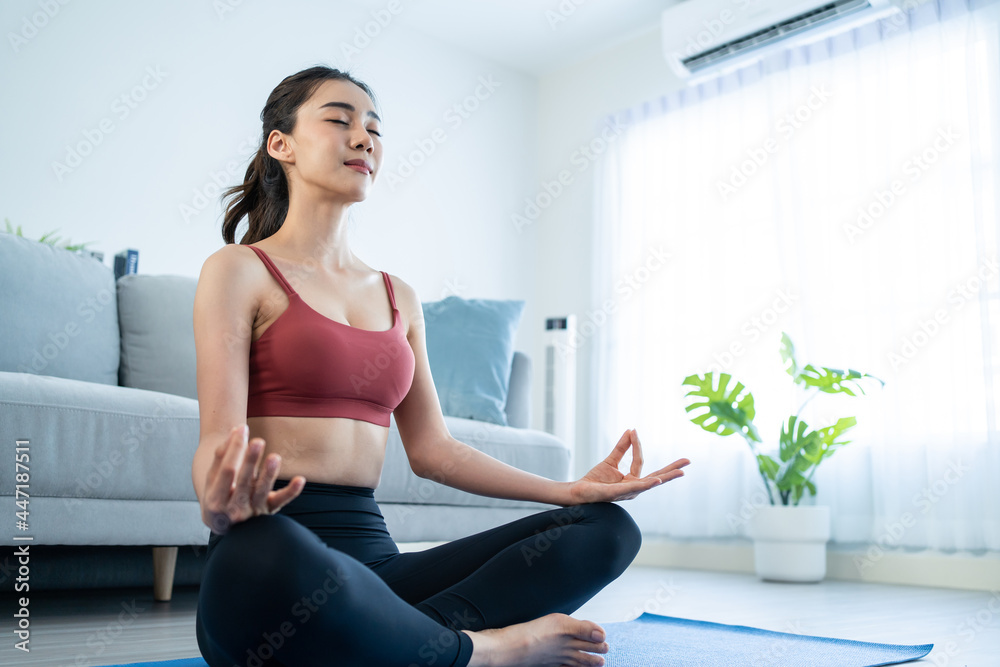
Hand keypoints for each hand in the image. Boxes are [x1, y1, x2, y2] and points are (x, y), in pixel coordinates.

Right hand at [201, 424, 305, 534]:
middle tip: (258, 441)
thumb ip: (222, 455)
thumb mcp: (214, 477)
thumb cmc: (220, 493)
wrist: (225, 524)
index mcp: (216, 498)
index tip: (243, 429)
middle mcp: (233, 508)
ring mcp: (252, 511)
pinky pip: (281, 501)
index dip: (234, 449)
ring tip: (274, 457)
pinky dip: (291, 492)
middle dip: (250, 460)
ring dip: (269, 474)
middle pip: (244, 481)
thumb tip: (237, 430)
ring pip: (262, 491)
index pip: (227, 470)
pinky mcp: (269, 511)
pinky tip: (300, 479)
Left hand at [567, 428, 689, 504]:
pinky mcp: (617, 493)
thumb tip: (630, 431)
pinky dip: (646, 484)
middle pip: (656, 477)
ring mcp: (627, 492)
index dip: (637, 445)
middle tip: (688, 461)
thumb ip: (621, 448)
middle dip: (672, 470)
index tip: (633, 430)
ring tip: (679, 472)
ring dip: (665, 477)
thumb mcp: (610, 461)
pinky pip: (634, 488)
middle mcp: (633, 488)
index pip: (640, 461)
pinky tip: (656, 481)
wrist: (578, 492)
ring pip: (649, 484)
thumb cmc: (595, 480)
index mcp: (632, 481)